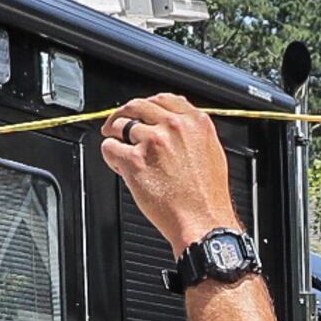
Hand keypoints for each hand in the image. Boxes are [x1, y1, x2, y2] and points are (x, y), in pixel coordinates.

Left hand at [100, 95, 238, 255]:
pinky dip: (110, 156)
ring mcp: (153, 141)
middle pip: (136, 106)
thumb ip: (190, 132)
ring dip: (115, 137)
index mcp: (195, 122)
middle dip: (123, 116)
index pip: (162, 99)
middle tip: (115, 126)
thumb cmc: (207, 197)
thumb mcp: (210, 151)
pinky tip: (120, 166)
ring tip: (121, 152)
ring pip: (119, 125)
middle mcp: (174, 126)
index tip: (139, 114)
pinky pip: (110, 147)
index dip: (146, 107)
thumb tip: (170, 123)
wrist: (203, 221)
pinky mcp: (135, 160)